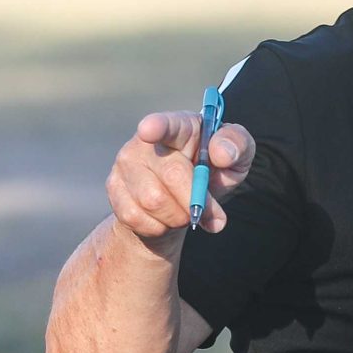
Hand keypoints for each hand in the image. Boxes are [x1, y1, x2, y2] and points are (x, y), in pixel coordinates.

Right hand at [104, 111, 253, 243]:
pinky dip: (159, 227)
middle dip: (197, 201)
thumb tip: (222, 153)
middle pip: (172, 175)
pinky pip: (137, 218)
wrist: (186, 202)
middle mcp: (145, 141)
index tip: (148, 130)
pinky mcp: (114, 189)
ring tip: (186, 211)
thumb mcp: (237, 157)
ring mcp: (125, 164)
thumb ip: (237, 146)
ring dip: (179, 216)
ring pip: (154, 201)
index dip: (157, 126)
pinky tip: (166, 218)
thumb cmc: (213, 170)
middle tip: (212, 215)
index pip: (166, 124)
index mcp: (179, 126)